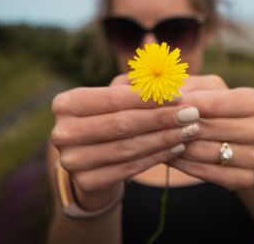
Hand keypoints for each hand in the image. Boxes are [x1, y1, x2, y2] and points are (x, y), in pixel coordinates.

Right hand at [50, 76, 201, 196]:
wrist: (92, 158)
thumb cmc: (109, 117)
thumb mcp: (118, 95)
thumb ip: (138, 82)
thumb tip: (166, 72)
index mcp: (65, 103)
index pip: (113, 98)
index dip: (148, 97)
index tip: (180, 95)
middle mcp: (62, 132)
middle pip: (121, 124)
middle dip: (161, 118)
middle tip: (192, 114)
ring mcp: (71, 161)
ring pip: (128, 148)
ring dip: (164, 139)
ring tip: (190, 131)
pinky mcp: (86, 182)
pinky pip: (129, 169)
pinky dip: (156, 157)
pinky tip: (177, 148)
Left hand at [167, 75, 253, 189]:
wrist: (244, 143)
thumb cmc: (220, 108)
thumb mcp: (209, 89)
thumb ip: (188, 86)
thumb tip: (165, 93)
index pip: (211, 102)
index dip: (181, 103)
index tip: (156, 103)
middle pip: (206, 128)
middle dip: (175, 125)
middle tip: (150, 124)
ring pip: (203, 151)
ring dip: (175, 146)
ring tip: (156, 139)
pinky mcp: (248, 179)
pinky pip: (206, 172)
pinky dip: (183, 165)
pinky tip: (169, 156)